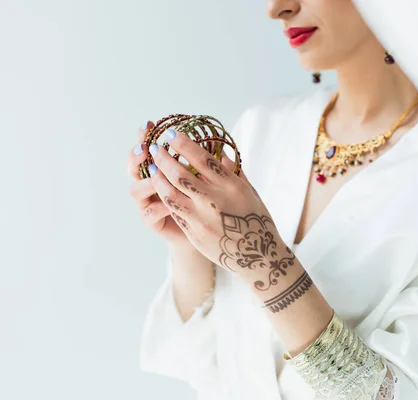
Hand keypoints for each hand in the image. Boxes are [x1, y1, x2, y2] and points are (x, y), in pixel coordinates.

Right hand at [127, 121, 195, 249]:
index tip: (150, 124)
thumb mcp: (207, 177)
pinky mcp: (151, 221)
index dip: (144, 136)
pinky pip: (149, 212)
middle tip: (146, 149)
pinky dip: (159, 206)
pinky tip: (169, 204)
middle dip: (136, 155)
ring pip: (136, 190)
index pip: (146, 147)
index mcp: (159, 168)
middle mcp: (148, 183)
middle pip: (133, 166)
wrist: (204, 230)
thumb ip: (206, 160)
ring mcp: (147, 202)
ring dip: (147, 182)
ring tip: (158, 177)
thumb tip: (217, 139)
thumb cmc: (204, 200)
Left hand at [149, 129, 296, 289]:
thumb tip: (220, 151)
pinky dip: (164, 195)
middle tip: (154, 146)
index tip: (171, 133)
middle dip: (163, 157)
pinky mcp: (194, 231)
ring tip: (151, 165)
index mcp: (231, 185)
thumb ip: (234, 171)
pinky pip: (173, 209)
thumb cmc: (257, 220)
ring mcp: (202, 217)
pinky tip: (158, 186)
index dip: (183, 144)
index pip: (202, 158)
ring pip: (170, 191)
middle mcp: (215, 199)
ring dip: (157, 175)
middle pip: (180, 173)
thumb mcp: (250, 192)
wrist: (258, 257)